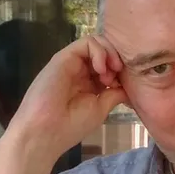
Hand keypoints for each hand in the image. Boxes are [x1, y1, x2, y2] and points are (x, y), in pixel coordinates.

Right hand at [3, 34, 127, 163]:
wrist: (46, 131)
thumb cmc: (71, 125)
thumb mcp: (101, 109)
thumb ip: (115, 93)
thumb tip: (128, 85)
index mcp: (88, 84)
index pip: (110, 65)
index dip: (121, 70)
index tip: (122, 86)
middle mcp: (80, 71)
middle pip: (105, 50)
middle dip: (117, 60)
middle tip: (116, 78)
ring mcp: (72, 63)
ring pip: (97, 42)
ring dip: (110, 54)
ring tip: (108, 74)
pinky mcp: (64, 57)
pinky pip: (87, 42)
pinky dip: (100, 51)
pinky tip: (101, 69)